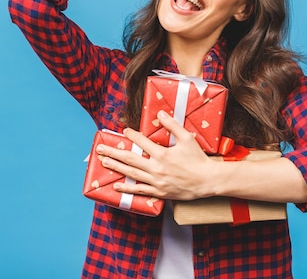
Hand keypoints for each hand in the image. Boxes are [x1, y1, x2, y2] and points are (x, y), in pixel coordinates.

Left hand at [96, 110, 215, 199]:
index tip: (124, 131)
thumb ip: (172, 125)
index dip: (131, 136)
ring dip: (115, 167)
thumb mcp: (187, 138)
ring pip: (131, 173)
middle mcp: (156, 168)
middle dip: (113, 153)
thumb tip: (160, 114)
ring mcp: (156, 181)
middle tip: (100, 149)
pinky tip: (116, 186)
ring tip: (103, 162)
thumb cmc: (198, 159)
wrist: (207, 181)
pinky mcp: (159, 192)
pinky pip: (139, 190)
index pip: (141, 142)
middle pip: (129, 159)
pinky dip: (126, 188)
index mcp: (163, 154)